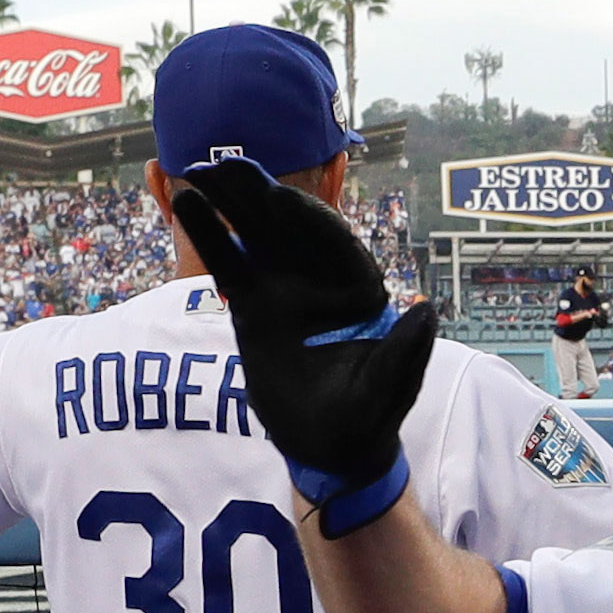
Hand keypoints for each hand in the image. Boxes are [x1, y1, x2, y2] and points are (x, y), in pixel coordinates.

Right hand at [169, 160, 440, 482]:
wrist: (330, 448)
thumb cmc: (367, 420)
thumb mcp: (387, 390)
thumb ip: (402, 352)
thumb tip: (424, 310)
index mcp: (361, 289)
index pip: (335, 245)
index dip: (308, 220)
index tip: (279, 199)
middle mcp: (324, 280)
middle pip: (292, 228)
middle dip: (262, 195)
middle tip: (229, 165)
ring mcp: (287, 288)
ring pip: (258, 235)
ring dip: (230, 202)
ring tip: (197, 168)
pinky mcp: (256, 305)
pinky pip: (231, 264)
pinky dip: (211, 235)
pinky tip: (187, 204)